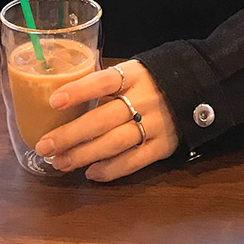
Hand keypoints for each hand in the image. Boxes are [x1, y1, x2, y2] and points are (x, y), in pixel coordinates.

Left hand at [33, 60, 178, 181]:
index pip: (103, 81)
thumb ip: (108, 82)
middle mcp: (144, 99)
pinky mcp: (162, 146)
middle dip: (71, 134)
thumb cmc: (154, 78)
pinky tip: (91, 173)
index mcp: (135, 74)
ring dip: (84, 155)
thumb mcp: (135, 69)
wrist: (198, 88)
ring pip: (114, 143)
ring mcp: (154, 124)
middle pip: (103, 118)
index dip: (79, 91)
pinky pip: (133, 161)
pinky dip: (111, 169)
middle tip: (45, 145)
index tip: (54, 100)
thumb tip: (67, 96)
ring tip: (60, 162)